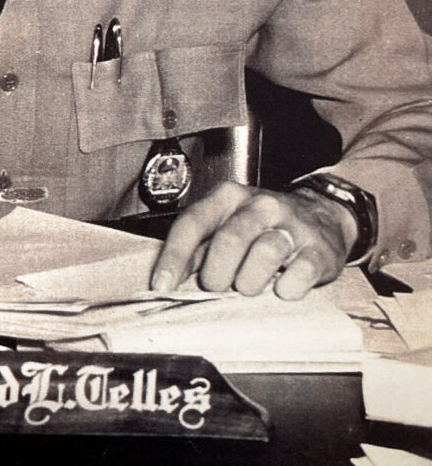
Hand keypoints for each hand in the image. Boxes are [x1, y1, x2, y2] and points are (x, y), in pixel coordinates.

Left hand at [150, 181, 357, 299]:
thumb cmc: (263, 226)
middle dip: (216, 273)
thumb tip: (169, 279)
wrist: (323, 215)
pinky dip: (288, 287)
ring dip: (250, 281)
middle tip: (216, 287)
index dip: (175, 256)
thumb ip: (198, 248)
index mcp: (228, 197)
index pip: (193, 222)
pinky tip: (282, 289)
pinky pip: (301, 271)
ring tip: (247, 287)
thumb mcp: (227, 225)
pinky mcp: (319, 248)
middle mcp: (260, 205)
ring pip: (265, 252)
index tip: (162, 285)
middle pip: (229, 239)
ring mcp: (292, 225)